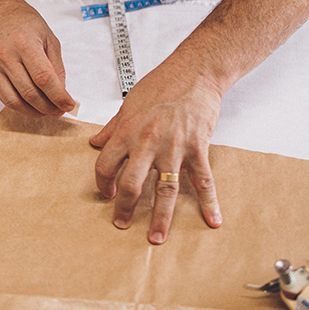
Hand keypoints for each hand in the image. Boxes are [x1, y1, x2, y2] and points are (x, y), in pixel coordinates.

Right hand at [0, 0, 74, 116]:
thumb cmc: (24, 21)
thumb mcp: (49, 37)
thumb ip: (56, 66)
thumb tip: (61, 92)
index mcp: (25, 44)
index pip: (43, 78)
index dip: (58, 96)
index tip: (69, 105)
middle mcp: (6, 56)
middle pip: (29, 93)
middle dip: (48, 107)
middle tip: (59, 110)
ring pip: (14, 101)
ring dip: (33, 111)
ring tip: (46, 111)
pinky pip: (3, 97)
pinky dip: (19, 106)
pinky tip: (30, 105)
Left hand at [91, 54, 222, 243]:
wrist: (195, 71)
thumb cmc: (162, 83)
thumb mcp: (129, 103)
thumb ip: (112, 127)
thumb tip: (95, 143)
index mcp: (127, 130)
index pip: (105, 164)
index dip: (103, 183)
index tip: (107, 193)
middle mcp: (148, 141)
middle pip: (131, 184)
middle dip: (125, 208)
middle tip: (122, 223)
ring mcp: (174, 147)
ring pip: (165, 190)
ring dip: (160, 217)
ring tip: (156, 238)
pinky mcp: (198, 148)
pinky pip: (203, 181)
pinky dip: (209, 202)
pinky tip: (213, 220)